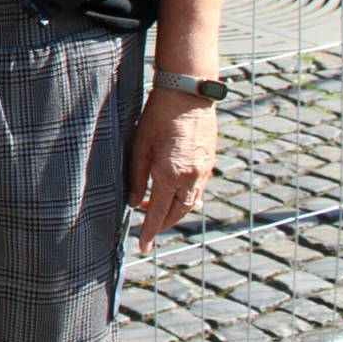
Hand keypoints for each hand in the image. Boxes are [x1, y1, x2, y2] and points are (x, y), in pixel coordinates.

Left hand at [126, 87, 218, 252]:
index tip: (143, 246)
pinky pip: (198, 190)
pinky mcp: (209, 163)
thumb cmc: (157, 117)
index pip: (158, 213)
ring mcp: (203, 171)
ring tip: (155, 207)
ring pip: (190, 203)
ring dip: (174, 211)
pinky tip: (172, 191)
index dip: (149, 231)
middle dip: (163, 223)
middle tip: (147, 225)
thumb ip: (135, 178)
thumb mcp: (139, 146)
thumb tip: (133, 204)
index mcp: (170, 175)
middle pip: (178, 213)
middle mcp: (191, 177)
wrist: (188, 95)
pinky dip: (185, 198)